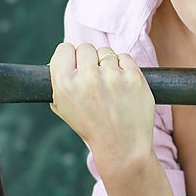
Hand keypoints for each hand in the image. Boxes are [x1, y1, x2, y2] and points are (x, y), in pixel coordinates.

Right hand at [48, 42, 155, 162]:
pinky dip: (124, 67)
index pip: (64, 49)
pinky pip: (125, 57)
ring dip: (107, 63)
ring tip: (109, 84)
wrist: (122, 147)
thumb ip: (61, 82)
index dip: (70, 56)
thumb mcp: (65, 108)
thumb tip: (63, 57)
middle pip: (86, 48)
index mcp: (65, 85)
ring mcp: (113, 77)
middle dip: (89, 60)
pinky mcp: (134, 78)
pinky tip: (122, 84)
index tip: (76, 64)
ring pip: (106, 52)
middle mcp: (88, 78)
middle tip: (94, 76)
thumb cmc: (92, 127)